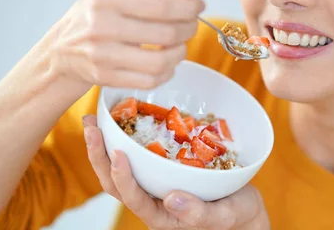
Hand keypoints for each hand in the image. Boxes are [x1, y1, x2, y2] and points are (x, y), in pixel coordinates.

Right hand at [47, 0, 204, 93]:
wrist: (62, 48)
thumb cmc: (96, 11)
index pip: (161, 5)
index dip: (188, 7)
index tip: (198, 6)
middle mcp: (102, 26)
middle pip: (165, 33)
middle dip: (188, 28)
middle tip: (191, 24)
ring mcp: (103, 56)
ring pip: (160, 61)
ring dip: (181, 52)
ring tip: (180, 44)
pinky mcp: (106, 78)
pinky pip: (150, 80)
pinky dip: (167, 71)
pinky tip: (166, 61)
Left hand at [82, 115, 269, 228]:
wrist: (243, 207)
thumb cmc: (235, 216)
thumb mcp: (224, 216)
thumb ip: (199, 213)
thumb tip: (172, 199)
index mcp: (161, 215)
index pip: (133, 197)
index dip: (122, 178)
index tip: (117, 154)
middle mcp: (152, 199)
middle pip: (115, 182)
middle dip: (99, 155)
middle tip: (90, 127)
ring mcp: (155, 182)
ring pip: (122, 167)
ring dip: (104, 144)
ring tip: (93, 119)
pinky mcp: (163, 167)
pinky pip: (139, 154)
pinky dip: (125, 136)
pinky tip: (121, 116)